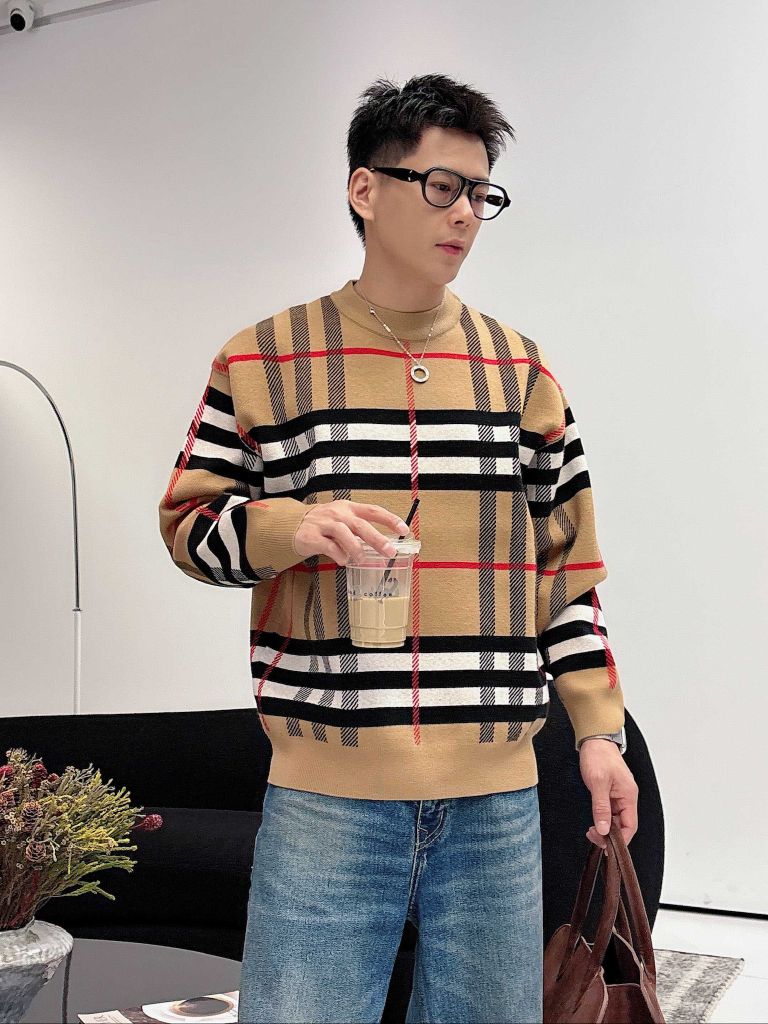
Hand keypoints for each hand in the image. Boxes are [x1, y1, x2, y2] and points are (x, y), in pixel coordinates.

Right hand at [292, 499, 409, 564]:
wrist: (294, 524)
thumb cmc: (324, 523)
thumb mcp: (343, 519)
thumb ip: (360, 529)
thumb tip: (382, 545)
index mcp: (349, 508)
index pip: (373, 510)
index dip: (390, 519)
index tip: (404, 529)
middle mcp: (338, 514)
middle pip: (361, 525)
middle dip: (377, 539)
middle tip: (389, 551)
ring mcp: (324, 524)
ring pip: (344, 534)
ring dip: (356, 549)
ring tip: (361, 559)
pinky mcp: (311, 536)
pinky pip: (328, 546)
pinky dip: (339, 555)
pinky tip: (343, 560)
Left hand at [580, 738, 637, 855]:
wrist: (594, 740)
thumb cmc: (598, 756)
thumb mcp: (598, 782)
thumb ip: (601, 807)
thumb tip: (604, 829)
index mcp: (628, 795)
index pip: (630, 825)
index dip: (620, 839)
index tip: (608, 846)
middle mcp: (626, 797)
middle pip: (623, 824)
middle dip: (610, 834)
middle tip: (594, 837)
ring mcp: (619, 794)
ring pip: (616, 819)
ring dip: (605, 827)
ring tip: (592, 831)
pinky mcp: (611, 792)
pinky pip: (610, 811)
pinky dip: (603, 818)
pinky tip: (594, 821)